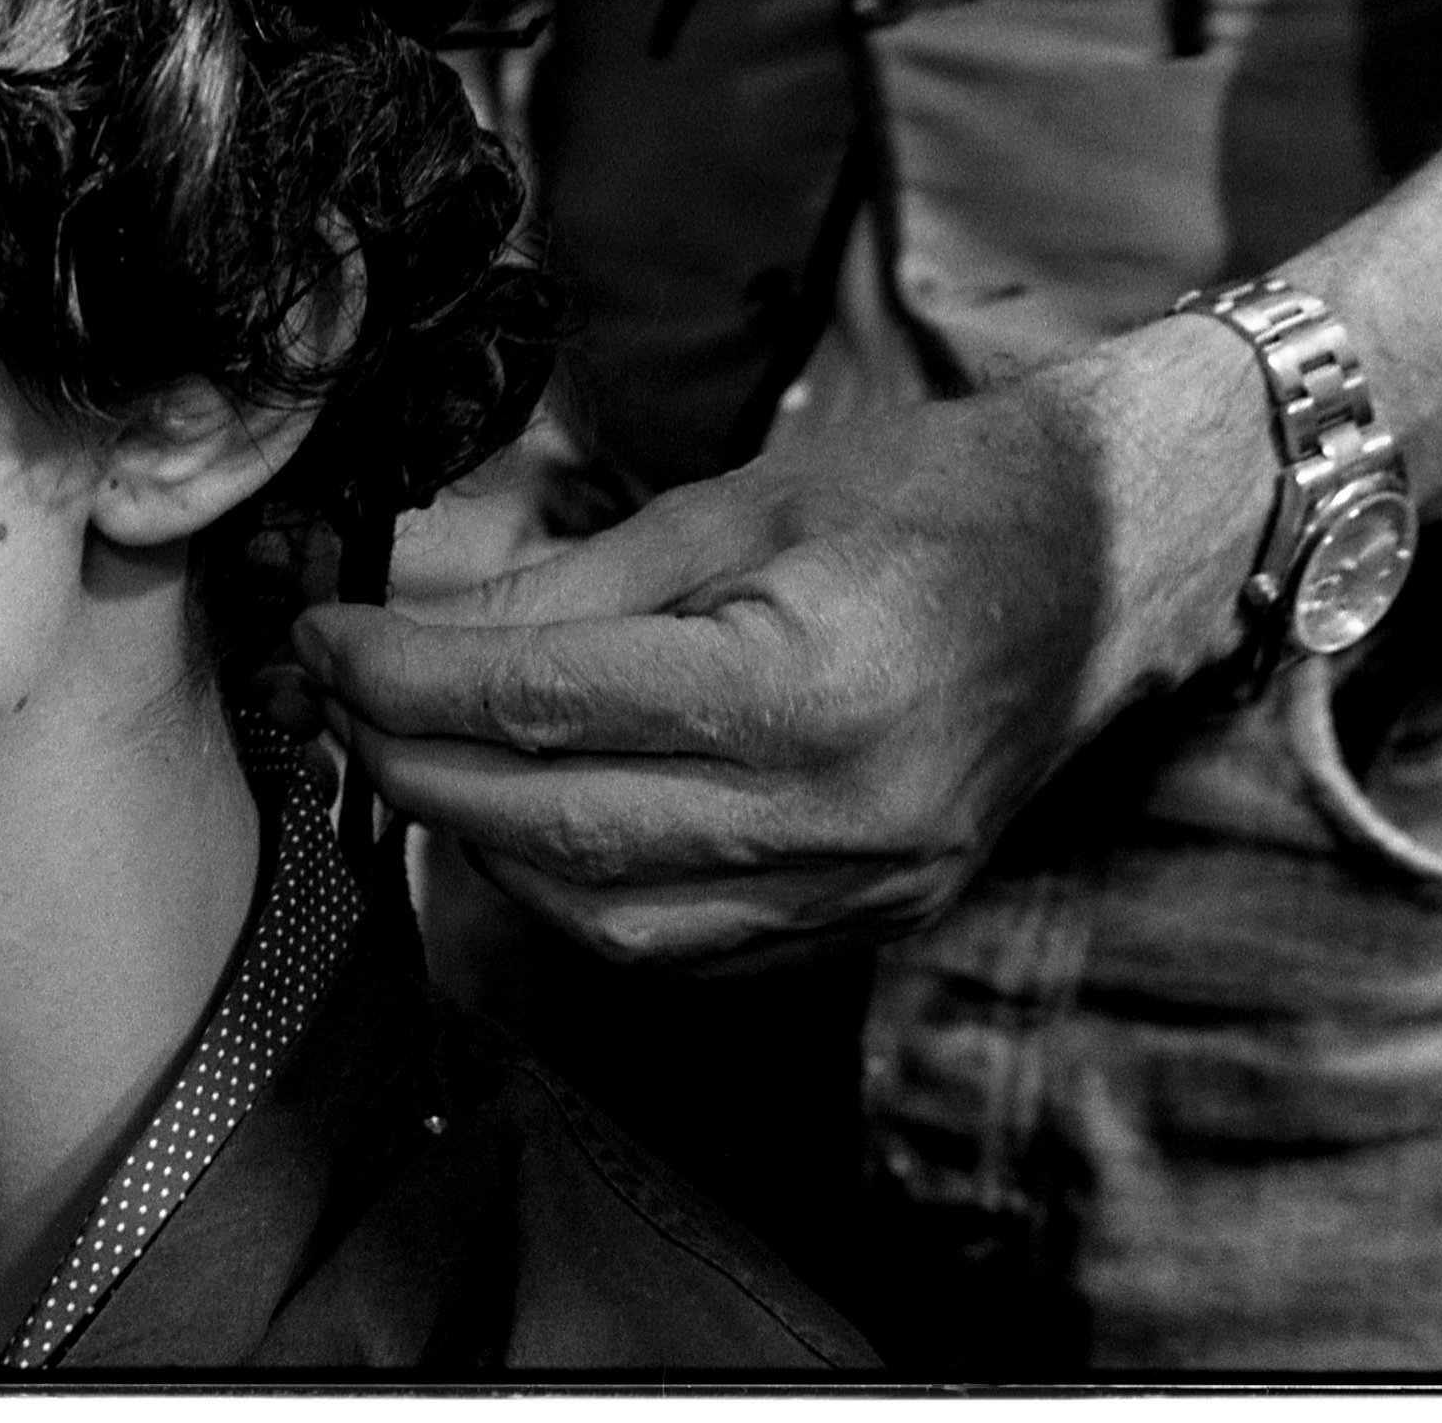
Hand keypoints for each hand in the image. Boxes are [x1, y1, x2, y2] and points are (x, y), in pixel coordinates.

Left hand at [293, 316, 1269, 962]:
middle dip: (417, 765)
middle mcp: (839, 812)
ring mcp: (865, 884)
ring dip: (484, 847)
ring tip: (414, 760)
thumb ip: (574, 587)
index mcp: (807, 685)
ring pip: (610, 918)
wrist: (1120, 554)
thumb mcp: (738, 503)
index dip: (406, 677)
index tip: (321, 640)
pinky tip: (525, 830)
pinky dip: (582, 899)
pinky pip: (687, 948)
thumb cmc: (934, 494)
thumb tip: (415, 627)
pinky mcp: (874, 916)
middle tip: (338, 703)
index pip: (546, 702)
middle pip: (559, 825)